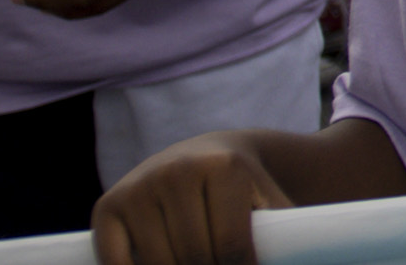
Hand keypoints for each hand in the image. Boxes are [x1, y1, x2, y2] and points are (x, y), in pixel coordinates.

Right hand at [91, 132, 291, 264]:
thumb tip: (298, 256)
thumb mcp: (268, 200)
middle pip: (195, 257)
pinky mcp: (107, 207)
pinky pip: (116, 263)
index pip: (232, 246)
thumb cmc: (244, 187)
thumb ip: (282, 231)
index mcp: (224, 167)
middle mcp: (176, 171)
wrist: (206, 152)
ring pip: (158, 264)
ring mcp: (139, 187)